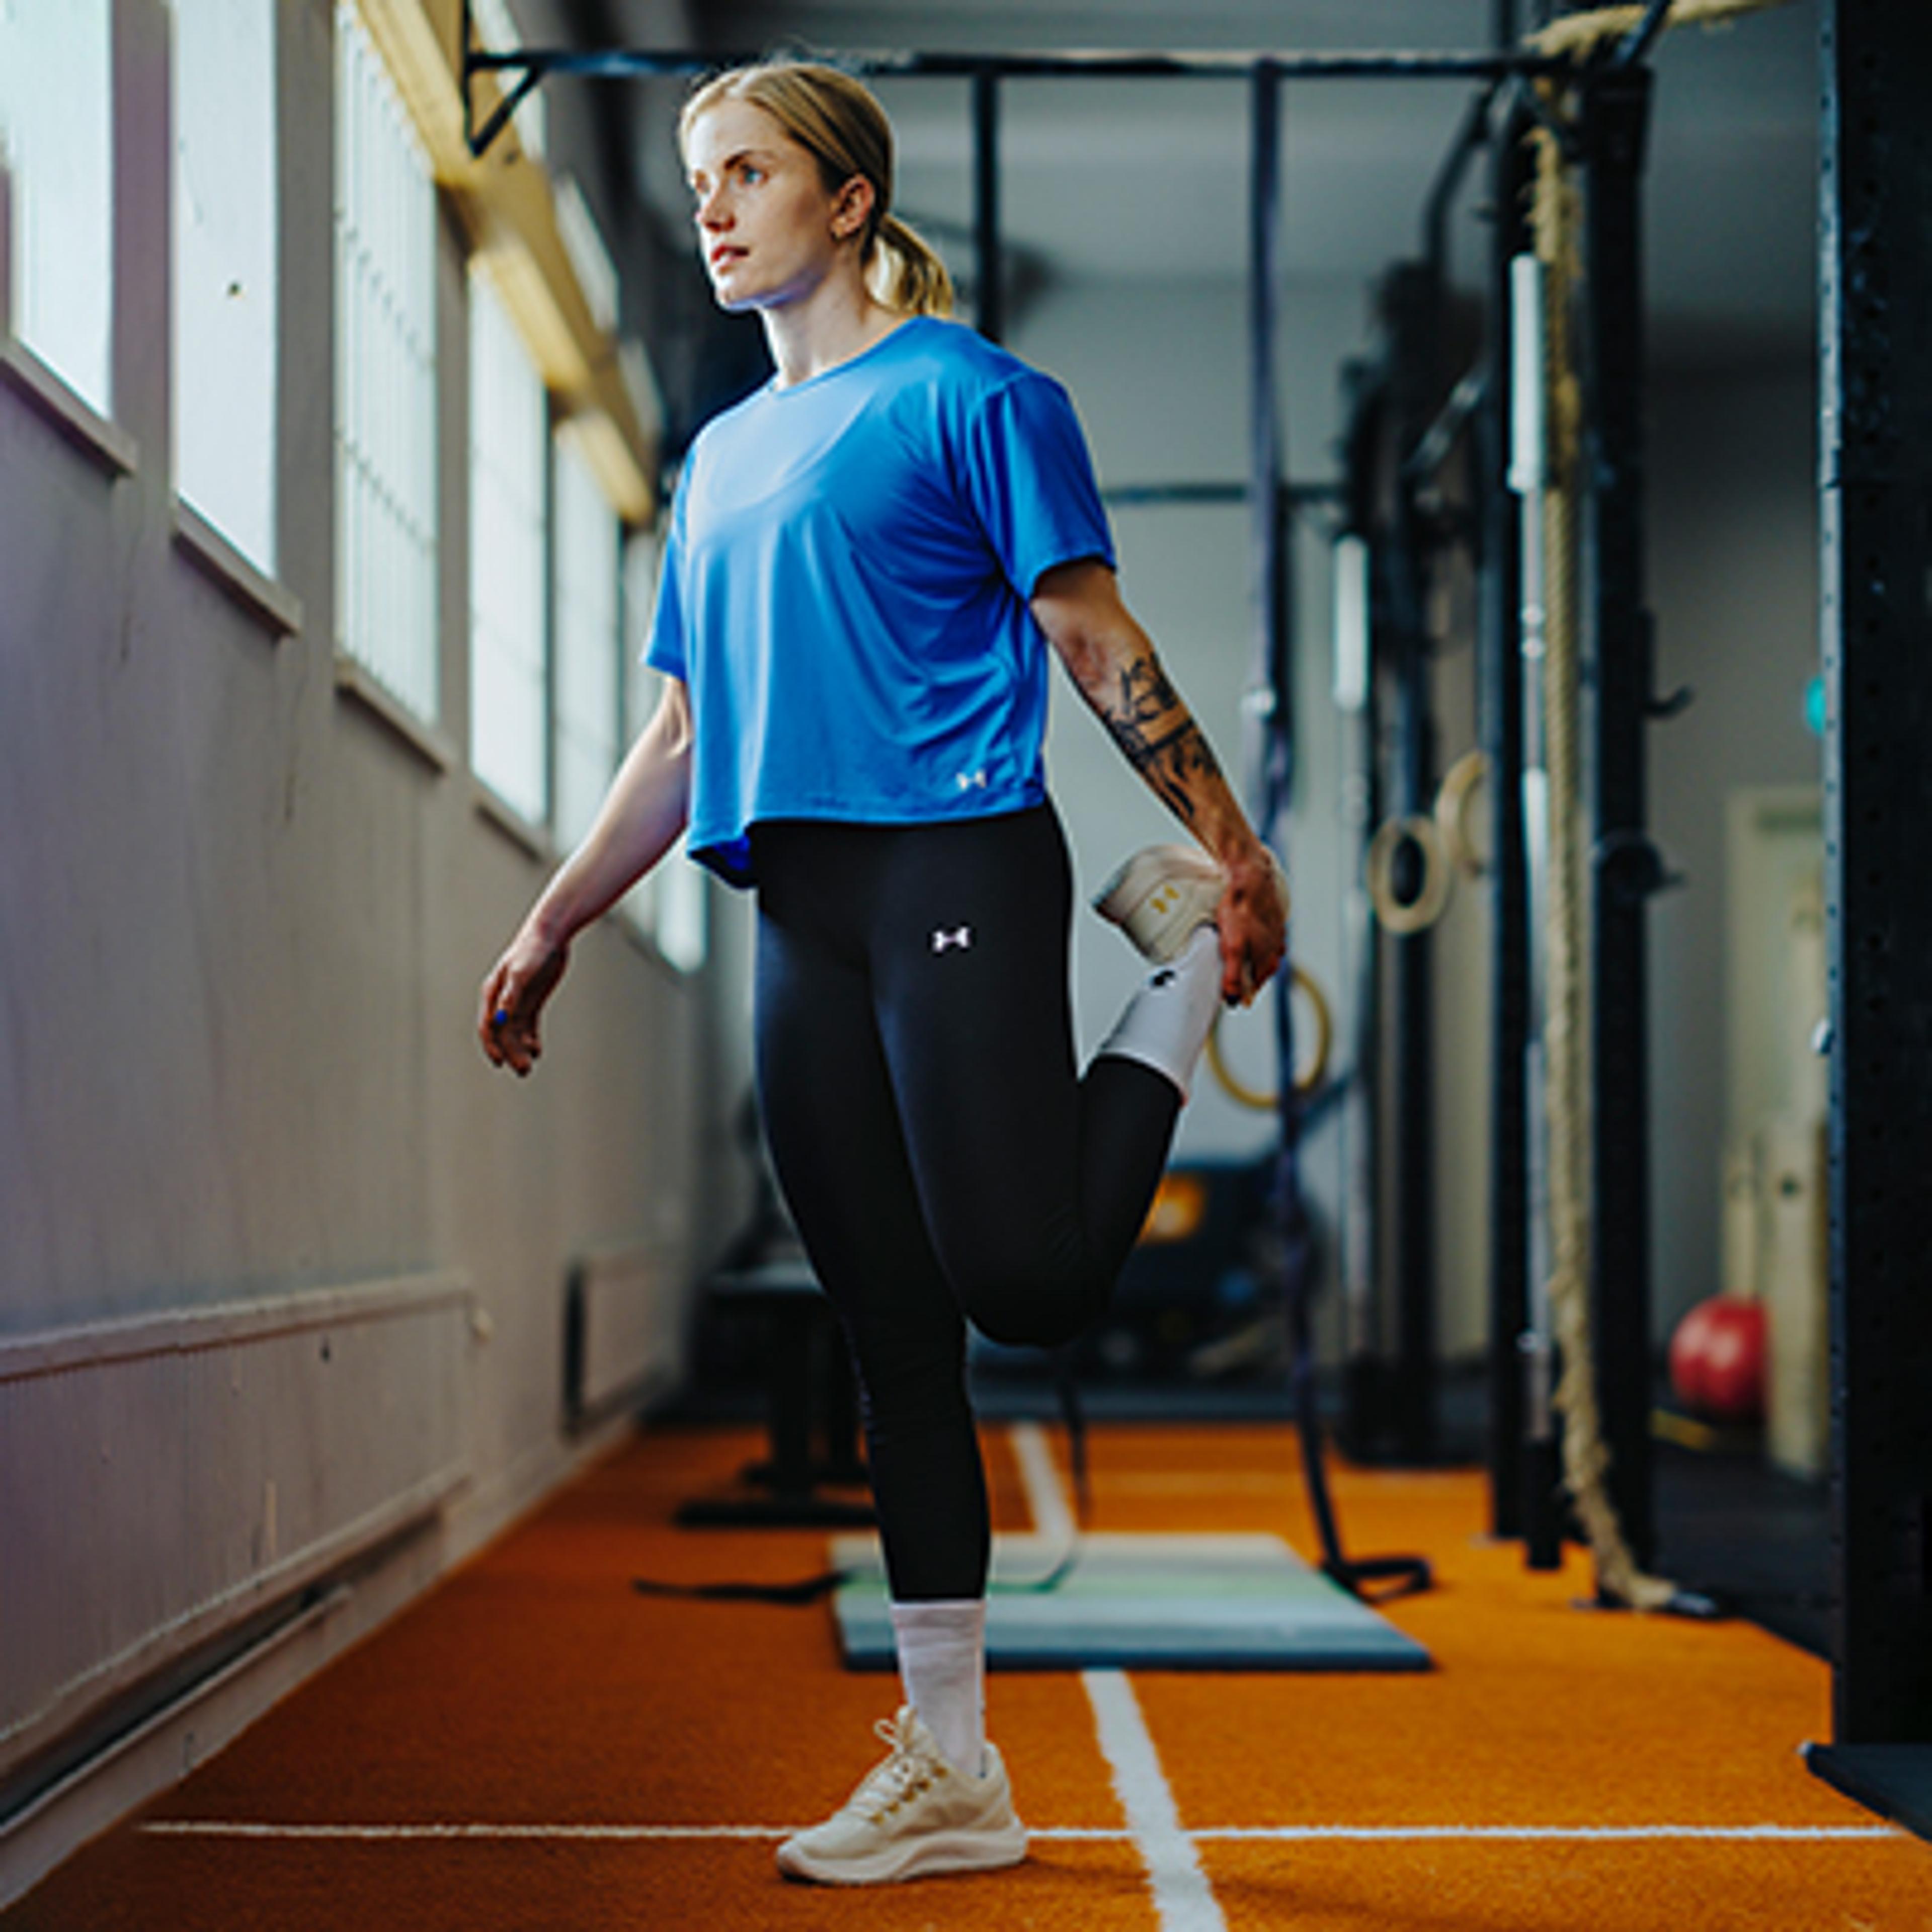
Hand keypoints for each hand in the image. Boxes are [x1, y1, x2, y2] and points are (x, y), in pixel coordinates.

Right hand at [478, 930, 568, 1076]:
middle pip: (502, 1033)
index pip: (487, 1025)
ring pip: (515, 1033)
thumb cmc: (533, 949)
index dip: (491, 1045)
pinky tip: (537, 1051)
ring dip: (520, 1050)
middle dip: (510, 1053)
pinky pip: (528, 1026)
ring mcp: (517, 1001)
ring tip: (528, 1066)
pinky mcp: (531, 1002)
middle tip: (522, 1070)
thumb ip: (511, 995)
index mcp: (492, 993)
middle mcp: (502, 1000)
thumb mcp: (521, 972)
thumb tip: (500, 1019)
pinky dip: (531, 1039)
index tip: (499, 1062)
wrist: (551, 935)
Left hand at [1215, 844, 1288, 1006]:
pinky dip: (1264, 942)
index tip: (1237, 997)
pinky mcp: (1274, 918)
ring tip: (1248, 964)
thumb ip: (1232, 975)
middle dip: (1252, 977)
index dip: (1245, 991)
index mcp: (1265, 958)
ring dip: (1259, 961)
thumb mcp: (1231, 948)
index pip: (1256, 984)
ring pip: (1269, 954)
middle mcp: (1274, 947)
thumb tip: (1233, 999)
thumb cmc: (1240, 911)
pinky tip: (1258, 938)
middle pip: (1264, 971)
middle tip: (1241, 982)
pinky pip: (1271, 936)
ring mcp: (1276, 932)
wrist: (1250, 879)